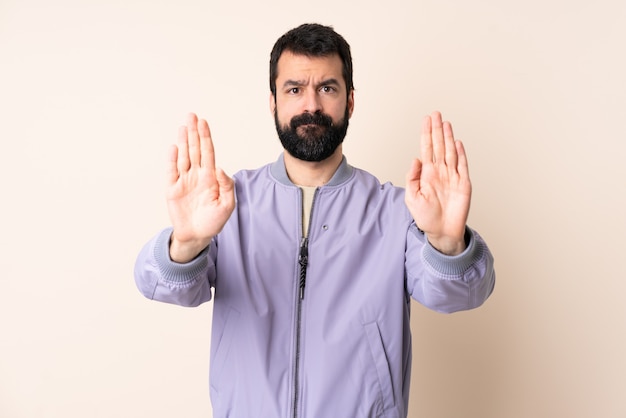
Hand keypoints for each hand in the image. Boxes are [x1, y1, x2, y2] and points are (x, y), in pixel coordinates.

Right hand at [166, 113, 234, 261]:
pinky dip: (172, 159)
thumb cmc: (213, 221)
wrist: (196, 236)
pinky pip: (171, 171)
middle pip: (195, 150)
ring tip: (183, 126)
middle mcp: (196, 175)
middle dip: (194, 133)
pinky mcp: (172, 189)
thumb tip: (220, 169)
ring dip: (183, 141)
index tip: (204, 122)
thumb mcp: (227, 205)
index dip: (205, 137)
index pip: (208, 152)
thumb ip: (227, 186)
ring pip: (183, 156)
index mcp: (210, 177)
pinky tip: (174, 147)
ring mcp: (183, 181)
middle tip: (192, 116)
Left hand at [405, 111, 471, 254]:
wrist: (441, 232)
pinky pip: (462, 166)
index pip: (426, 149)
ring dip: (448, 137)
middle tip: (435, 114)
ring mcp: (452, 177)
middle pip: (438, 146)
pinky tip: (457, 143)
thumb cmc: (426, 217)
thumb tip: (415, 159)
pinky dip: (460, 154)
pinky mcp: (463, 184)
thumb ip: (412, 178)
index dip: (426, 134)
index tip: (426, 120)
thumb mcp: (412, 198)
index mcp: (427, 174)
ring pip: (450, 152)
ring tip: (445, 123)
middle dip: (436, 130)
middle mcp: (440, 172)